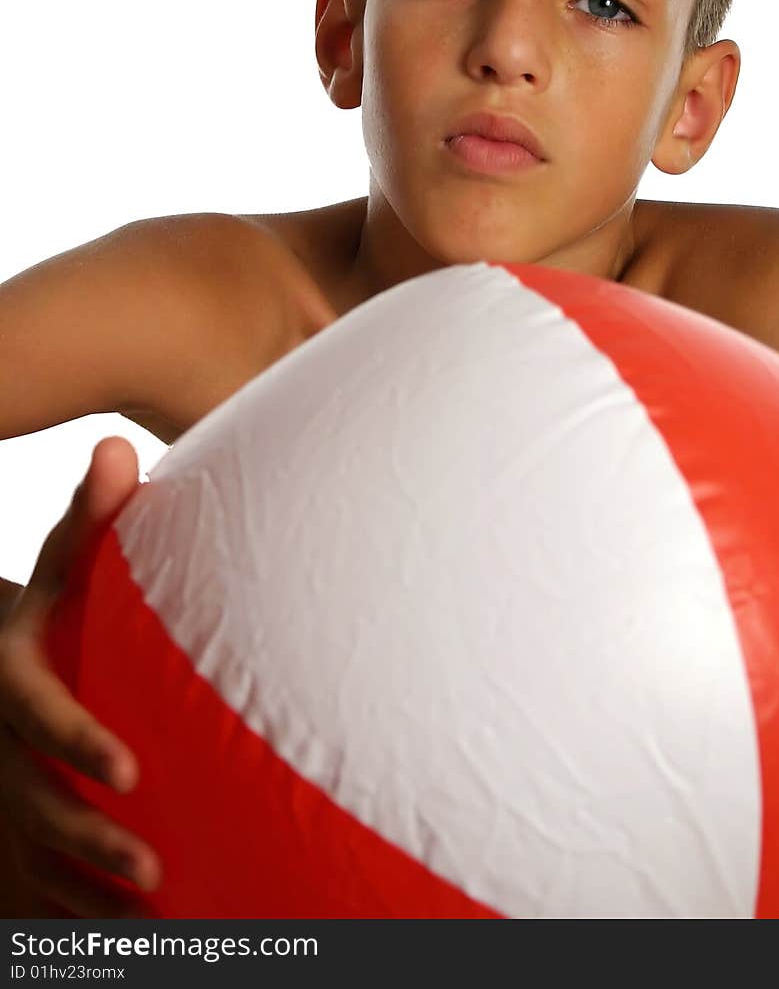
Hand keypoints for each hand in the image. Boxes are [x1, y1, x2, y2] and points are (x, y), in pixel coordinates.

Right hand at [0, 436, 162, 915]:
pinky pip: (39, 890)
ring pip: (39, 856)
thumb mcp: (59, 566)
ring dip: (90, 890)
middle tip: (151, 865)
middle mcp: (3, 749)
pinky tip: (138, 938)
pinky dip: (79, 918)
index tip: (131, 769)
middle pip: (38, 803)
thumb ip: (89, 519)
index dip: (79, 744)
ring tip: (156, 911)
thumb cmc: (44, 614)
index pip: (41, 717)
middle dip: (89, 838)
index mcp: (14, 681)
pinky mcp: (14, 840)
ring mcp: (4, 800)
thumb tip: (116, 447)